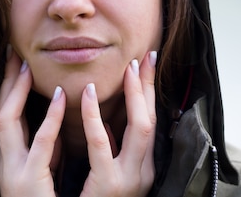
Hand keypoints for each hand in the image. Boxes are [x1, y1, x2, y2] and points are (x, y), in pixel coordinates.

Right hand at [0, 46, 65, 196]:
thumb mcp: (44, 174)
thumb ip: (48, 150)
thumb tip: (58, 126)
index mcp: (13, 160)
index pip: (8, 115)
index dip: (11, 87)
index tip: (18, 61)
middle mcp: (8, 162)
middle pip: (0, 110)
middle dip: (6, 81)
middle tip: (13, 51)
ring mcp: (14, 171)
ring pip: (7, 120)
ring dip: (16, 90)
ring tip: (25, 64)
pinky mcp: (28, 182)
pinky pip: (40, 144)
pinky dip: (49, 118)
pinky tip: (60, 97)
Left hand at [79, 51, 156, 196]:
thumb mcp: (110, 175)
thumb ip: (113, 150)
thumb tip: (111, 124)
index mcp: (143, 167)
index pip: (149, 121)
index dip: (149, 91)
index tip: (146, 64)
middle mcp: (143, 172)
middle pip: (152, 119)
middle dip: (150, 87)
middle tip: (145, 57)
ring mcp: (129, 179)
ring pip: (140, 127)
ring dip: (134, 94)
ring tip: (127, 67)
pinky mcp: (108, 186)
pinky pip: (101, 145)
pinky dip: (95, 117)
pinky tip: (88, 94)